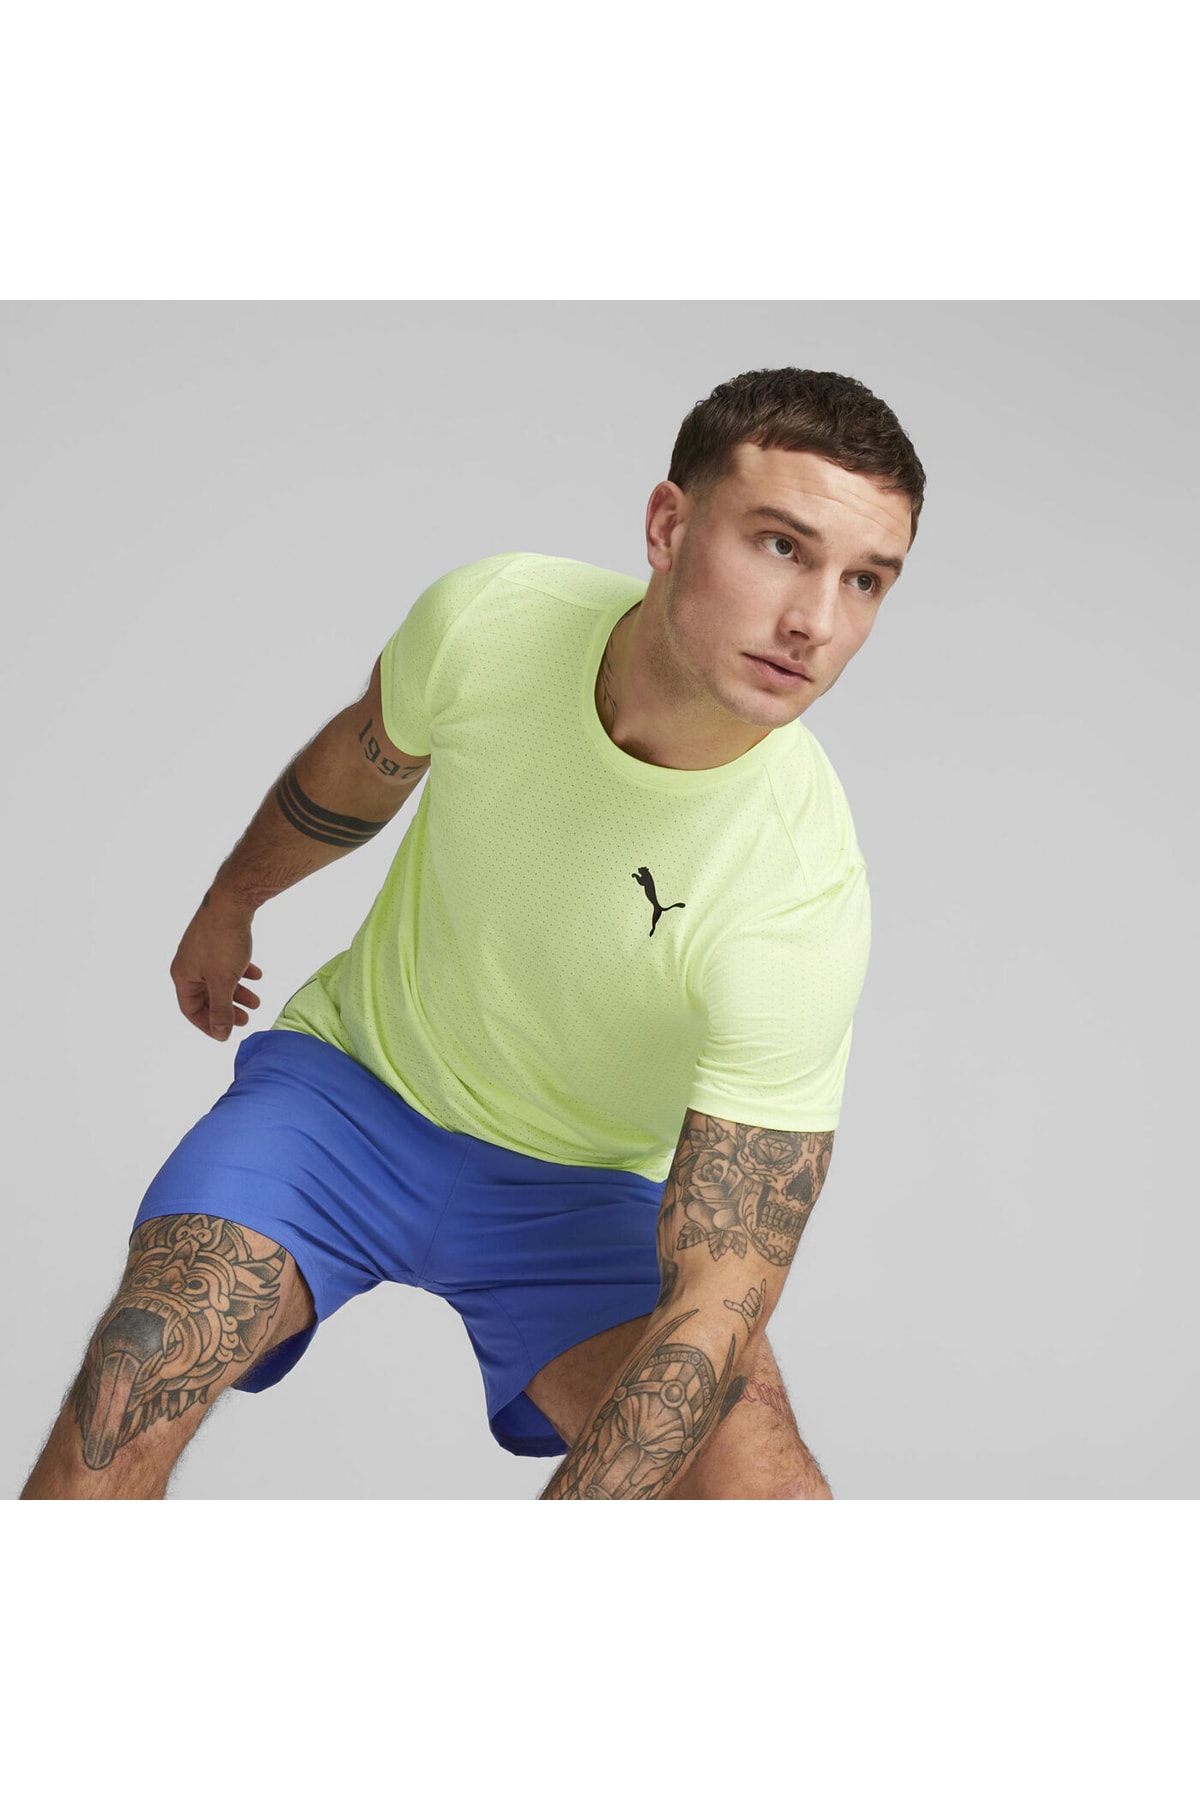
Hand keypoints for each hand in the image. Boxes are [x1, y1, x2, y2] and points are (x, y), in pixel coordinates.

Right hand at [170, 890, 263, 1040]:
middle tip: (246, 1020)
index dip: (208, 1025)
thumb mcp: (224, 982)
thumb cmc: (224, 941)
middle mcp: (188, 963)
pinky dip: (240, 972)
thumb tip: (220, 1034)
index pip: (190, 1009)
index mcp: (183, 975)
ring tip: (257, 1001)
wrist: (232, 900)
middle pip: (205, 995)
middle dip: (227, 1009)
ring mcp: (202, 950)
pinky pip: (226, 963)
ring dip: (237, 992)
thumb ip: (221, 1009)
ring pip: (218, 979)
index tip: (226, 1034)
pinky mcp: (215, 939)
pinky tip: (257, 974)